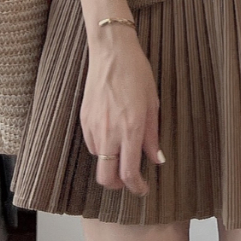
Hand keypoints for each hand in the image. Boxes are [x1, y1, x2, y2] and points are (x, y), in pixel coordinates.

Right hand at [81, 29, 163, 197]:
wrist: (112, 52)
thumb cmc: (136, 74)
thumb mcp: (152, 104)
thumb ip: (153, 136)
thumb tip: (156, 159)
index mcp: (131, 129)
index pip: (129, 172)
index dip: (136, 187)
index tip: (143, 189)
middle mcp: (110, 132)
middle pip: (106, 177)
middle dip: (117, 184)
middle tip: (129, 179)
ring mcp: (94, 126)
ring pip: (98, 160)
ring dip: (110, 163)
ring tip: (122, 150)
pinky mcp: (84, 119)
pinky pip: (91, 144)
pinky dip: (101, 147)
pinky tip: (111, 135)